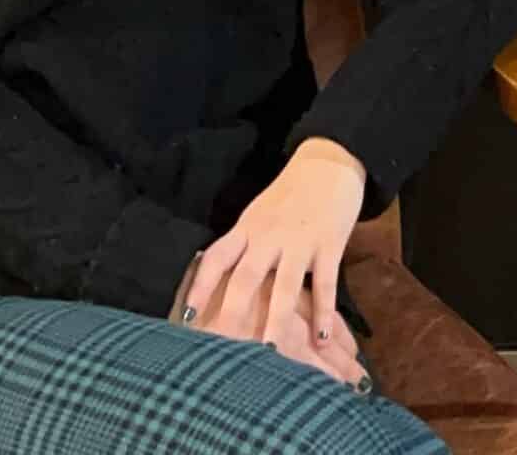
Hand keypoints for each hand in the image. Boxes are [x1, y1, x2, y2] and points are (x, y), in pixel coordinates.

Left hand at [179, 138, 369, 375]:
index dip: (199, 288)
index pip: (216, 259)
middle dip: (233, 314)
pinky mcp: (329, 244)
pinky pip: (326, 283)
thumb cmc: (290, 193)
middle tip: (222, 350)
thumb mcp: (258, 214)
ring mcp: (300, 241)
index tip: (186, 319)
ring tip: (269, 354)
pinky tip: (321, 338)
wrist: (330, 161)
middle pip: (246, 277)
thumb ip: (241, 246)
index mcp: (248, 229)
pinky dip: (323, 312)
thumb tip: (213, 283)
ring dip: (277, 321)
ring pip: (285, 286)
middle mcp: (269, 237)